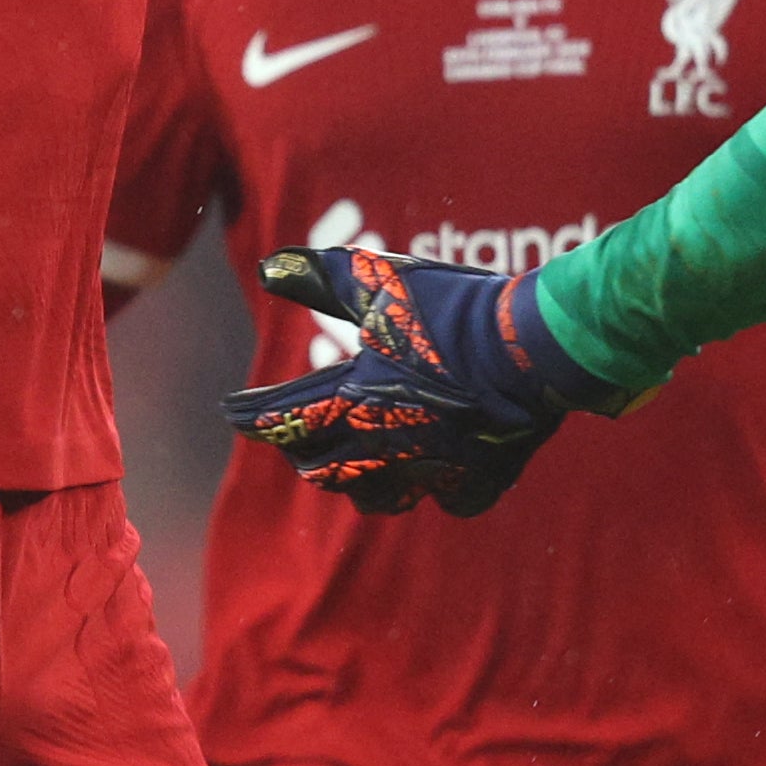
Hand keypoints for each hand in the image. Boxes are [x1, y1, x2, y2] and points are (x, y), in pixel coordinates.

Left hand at [222, 245, 628, 516]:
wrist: (536, 349)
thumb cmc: (454, 310)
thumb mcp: (382, 281)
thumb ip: (321, 278)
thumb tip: (266, 267)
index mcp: (352, 402)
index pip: (280, 418)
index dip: (249, 414)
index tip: (230, 409)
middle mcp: (382, 448)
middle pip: (319, 469)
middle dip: (300, 449)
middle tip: (295, 433)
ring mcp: (430, 473)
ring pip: (374, 498)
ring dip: (355, 481)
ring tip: (353, 462)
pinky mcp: (474, 483)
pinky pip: (443, 497)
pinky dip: (433, 487)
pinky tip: (434, 471)